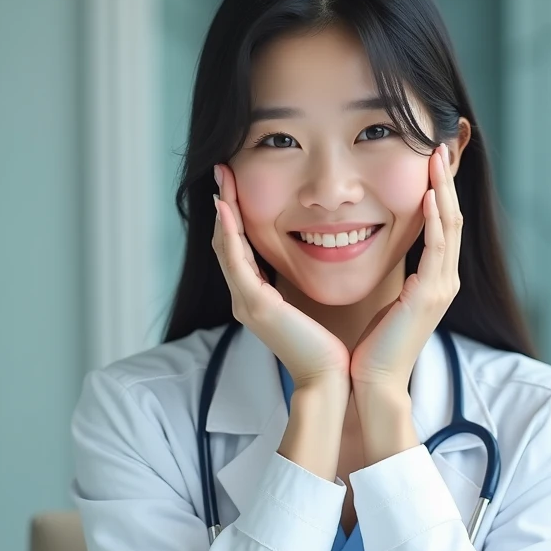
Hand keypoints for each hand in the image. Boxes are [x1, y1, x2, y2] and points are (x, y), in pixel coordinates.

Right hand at [212, 163, 351, 393]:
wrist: (328, 380)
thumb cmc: (325, 348)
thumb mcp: (307, 307)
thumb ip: (298, 286)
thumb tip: (312, 259)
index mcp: (256, 298)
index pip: (239, 248)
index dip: (234, 215)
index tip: (235, 184)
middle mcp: (244, 299)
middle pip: (225, 243)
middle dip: (223, 205)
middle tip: (222, 170)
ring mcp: (245, 303)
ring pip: (225, 248)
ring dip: (222, 211)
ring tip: (221, 179)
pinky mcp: (256, 306)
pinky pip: (236, 263)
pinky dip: (230, 234)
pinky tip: (227, 209)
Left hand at [349, 142, 461, 392]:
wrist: (375, 381)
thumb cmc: (374, 346)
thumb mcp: (388, 302)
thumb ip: (396, 277)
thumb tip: (379, 252)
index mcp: (436, 281)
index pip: (443, 226)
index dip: (440, 192)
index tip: (430, 162)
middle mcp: (446, 281)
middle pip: (452, 219)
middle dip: (446, 182)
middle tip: (439, 147)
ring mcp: (442, 288)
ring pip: (449, 227)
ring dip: (443, 190)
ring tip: (436, 158)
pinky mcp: (430, 295)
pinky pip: (437, 248)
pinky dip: (435, 220)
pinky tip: (430, 195)